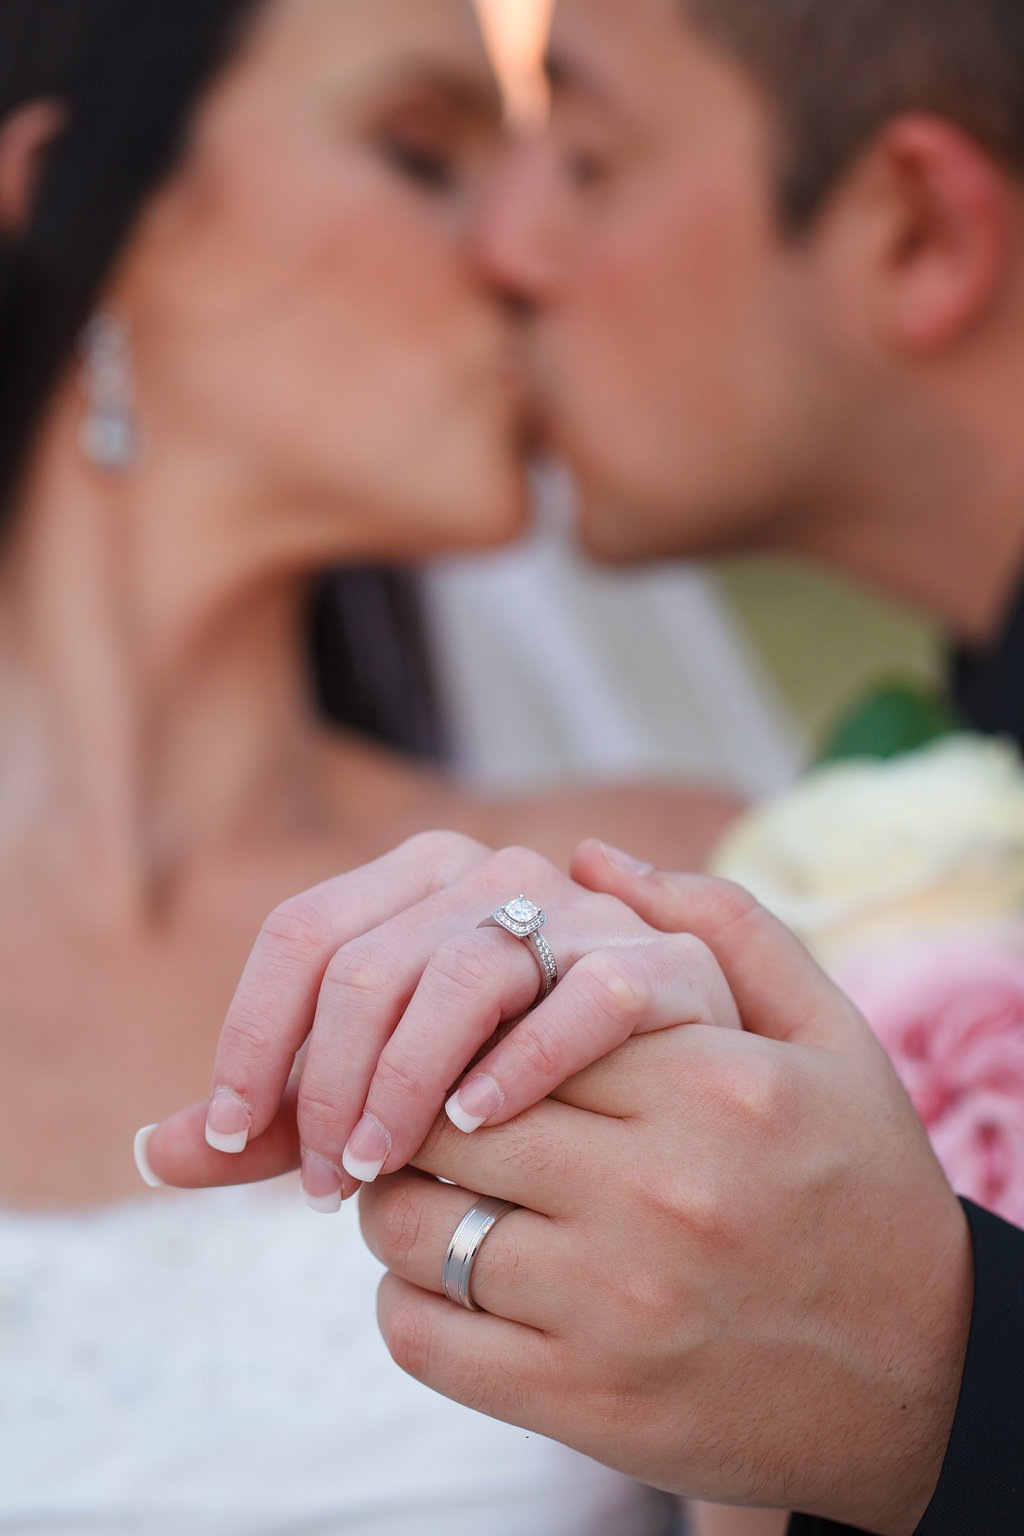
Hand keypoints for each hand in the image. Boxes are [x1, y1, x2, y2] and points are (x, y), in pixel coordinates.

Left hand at [143, 833, 737, 1208]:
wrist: (700, 1120)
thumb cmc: (524, 1102)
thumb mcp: (395, 1100)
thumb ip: (290, 1119)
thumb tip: (152, 1154)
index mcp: (423, 880)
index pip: (302, 934)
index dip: (251, 1036)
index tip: (227, 1139)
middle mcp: (495, 876)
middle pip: (367, 960)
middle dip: (321, 1081)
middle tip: (315, 1184)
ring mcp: (581, 914)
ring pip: (462, 971)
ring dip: (403, 1079)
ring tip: (376, 1171)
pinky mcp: (661, 967)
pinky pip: (584, 998)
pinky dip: (523, 1059)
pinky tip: (475, 1125)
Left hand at [359, 846, 973, 1535]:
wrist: (922, 1378)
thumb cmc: (862, 1184)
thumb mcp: (828, 1035)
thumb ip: (720, 926)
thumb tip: (594, 854)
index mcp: (709, 1084)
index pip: (508, 1020)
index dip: (457, 1026)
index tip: (453, 1040)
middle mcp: (660, 1191)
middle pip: (443, 1120)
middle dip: (408, 1110)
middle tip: (416, 1114)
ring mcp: (617, 1307)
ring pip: (412, 1228)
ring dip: (393, 1204)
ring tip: (427, 1193)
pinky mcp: (584, 1405)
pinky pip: (425, 1337)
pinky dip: (407, 1303)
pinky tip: (448, 1282)